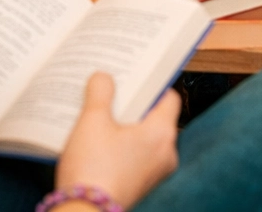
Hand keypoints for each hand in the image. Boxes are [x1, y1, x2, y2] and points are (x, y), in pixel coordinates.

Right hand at [57, 72, 180, 209]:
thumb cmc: (93, 171)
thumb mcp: (92, 121)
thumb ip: (100, 92)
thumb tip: (104, 77)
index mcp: (162, 133)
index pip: (169, 97)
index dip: (153, 84)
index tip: (136, 75)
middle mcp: (165, 154)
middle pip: (155, 117)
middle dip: (134, 105)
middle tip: (114, 92)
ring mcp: (154, 174)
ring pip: (144, 139)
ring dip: (126, 128)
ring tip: (102, 116)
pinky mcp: (140, 187)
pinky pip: (136, 158)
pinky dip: (122, 148)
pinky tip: (99, 143)